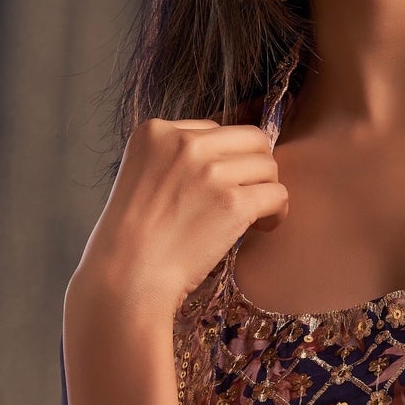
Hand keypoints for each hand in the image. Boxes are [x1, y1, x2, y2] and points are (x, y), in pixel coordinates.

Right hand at [69, 110, 286, 322]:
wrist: (127, 276)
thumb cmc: (131, 239)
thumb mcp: (141, 177)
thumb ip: (175, 161)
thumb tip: (227, 159)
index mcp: (155, 132)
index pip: (214, 129)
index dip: (224, 158)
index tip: (220, 185)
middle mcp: (184, 143)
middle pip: (250, 139)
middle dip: (255, 167)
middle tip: (249, 195)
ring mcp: (210, 172)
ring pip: (268, 166)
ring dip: (267, 190)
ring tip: (254, 216)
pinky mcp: (233, 203)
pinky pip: (277, 195)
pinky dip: (277, 212)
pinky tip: (263, 227)